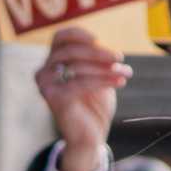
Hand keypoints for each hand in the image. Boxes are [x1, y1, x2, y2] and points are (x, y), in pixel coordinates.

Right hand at [34, 29, 130, 170]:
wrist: (90, 135)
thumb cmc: (95, 104)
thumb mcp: (99, 76)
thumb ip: (99, 60)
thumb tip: (109, 47)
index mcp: (53, 61)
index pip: (61, 37)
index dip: (79, 34)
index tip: (99, 39)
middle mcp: (44, 70)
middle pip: (71, 51)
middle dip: (98, 53)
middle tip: (120, 57)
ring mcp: (45, 84)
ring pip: (77, 66)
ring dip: (105, 68)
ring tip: (125, 72)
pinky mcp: (52, 97)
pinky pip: (80, 83)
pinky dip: (103, 81)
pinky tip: (120, 82)